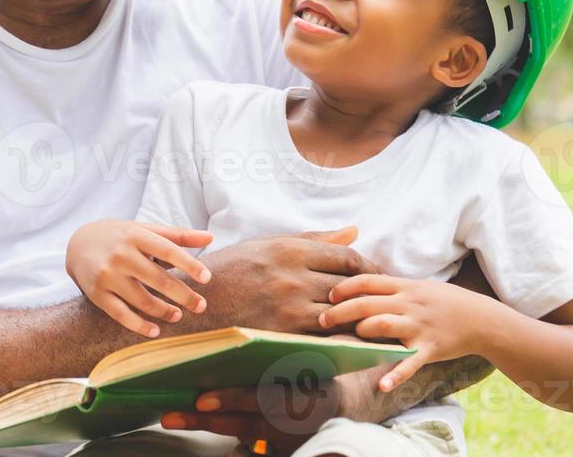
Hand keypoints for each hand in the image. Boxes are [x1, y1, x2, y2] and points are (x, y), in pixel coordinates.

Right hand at [65, 220, 212, 336]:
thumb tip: (210, 238)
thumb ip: (177, 235)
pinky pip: (120, 314)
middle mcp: (121, 254)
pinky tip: (155, 331)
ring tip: (178, 316)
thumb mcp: (145, 230)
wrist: (78, 243)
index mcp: (136, 235)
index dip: (188, 264)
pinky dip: (138, 325)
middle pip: (157, 279)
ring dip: (163, 311)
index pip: (167, 250)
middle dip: (182, 294)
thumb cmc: (120, 237)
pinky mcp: (96, 294)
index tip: (207, 278)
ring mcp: (107, 275)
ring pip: (141, 299)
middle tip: (201, 306)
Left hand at [158, 379, 354, 455]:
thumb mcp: (299, 362)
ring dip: (209, 427)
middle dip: (204, 421)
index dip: (230, 400)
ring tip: (175, 417)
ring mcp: (286, 443)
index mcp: (299, 395)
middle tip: (171, 416)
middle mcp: (292, 423)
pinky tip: (200, 422)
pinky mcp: (282, 454)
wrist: (343, 406)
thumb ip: (269, 361)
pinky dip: (226, 438)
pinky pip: (250, 448)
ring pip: (243, 437)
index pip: (260, 399)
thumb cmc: (313, 375)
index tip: (201, 400)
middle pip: (242, 424)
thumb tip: (224, 351)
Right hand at [200, 227, 374, 333]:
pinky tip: (347, 341)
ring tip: (368, 323)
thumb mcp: (266, 245)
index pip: (347, 258)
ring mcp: (287, 310)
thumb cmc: (230, 272)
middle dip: (367, 295)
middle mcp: (292, 278)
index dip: (369, 269)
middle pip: (349, 286)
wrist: (194, 307)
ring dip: (356, 320)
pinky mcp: (282, 337)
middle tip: (378, 302)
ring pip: (340, 315)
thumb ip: (313, 240)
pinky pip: (323, 339)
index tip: (376, 277)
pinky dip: (339, 340)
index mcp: (289, 250)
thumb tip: (354, 231)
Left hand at [320, 273, 503, 391]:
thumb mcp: (419, 286)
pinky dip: (396, 374)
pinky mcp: (430, 348)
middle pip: (367, 304)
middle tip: (322, 321)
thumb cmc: (445, 302)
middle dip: (340, 312)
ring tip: (350, 342)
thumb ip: (392, 287)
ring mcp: (419, 326)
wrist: (482, 319)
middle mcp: (409, 304)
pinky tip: (382, 385)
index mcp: (405, 287)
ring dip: (362, 332)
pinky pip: (410, 362)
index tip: (328, 296)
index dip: (344, 288)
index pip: (367, 282)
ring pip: (383, 326)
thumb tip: (360, 286)